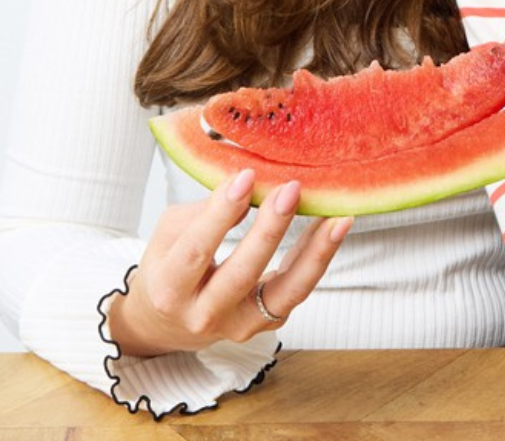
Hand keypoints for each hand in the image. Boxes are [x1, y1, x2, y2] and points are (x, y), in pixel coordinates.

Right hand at [106, 169, 351, 356]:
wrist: (169, 323)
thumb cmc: (167, 268)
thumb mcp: (169, 236)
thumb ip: (204, 213)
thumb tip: (248, 185)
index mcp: (170, 289)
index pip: (197, 249)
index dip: (222, 212)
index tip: (246, 178)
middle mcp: (204, 315)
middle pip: (242, 273)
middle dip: (270, 230)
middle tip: (291, 190)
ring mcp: (239, 326)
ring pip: (284, 293)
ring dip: (315, 254)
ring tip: (338, 219)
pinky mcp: (266, 324)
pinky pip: (296, 291)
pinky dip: (316, 259)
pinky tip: (332, 228)